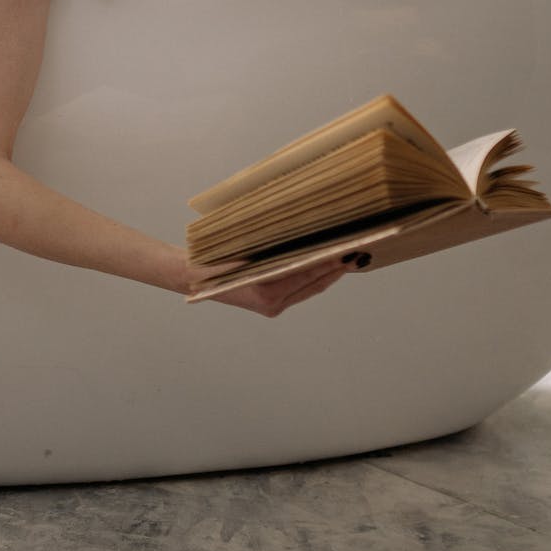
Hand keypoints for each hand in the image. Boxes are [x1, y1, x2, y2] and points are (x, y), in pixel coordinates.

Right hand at [186, 255, 351, 318]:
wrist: (191, 278)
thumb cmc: (211, 262)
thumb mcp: (236, 252)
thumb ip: (267, 252)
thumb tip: (302, 243)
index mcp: (264, 291)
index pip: (305, 273)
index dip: (328, 262)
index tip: (346, 250)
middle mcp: (272, 303)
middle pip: (314, 284)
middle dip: (337, 268)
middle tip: (359, 251)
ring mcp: (273, 306)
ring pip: (311, 289)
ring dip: (331, 274)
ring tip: (350, 258)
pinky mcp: (272, 305)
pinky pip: (302, 291)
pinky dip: (317, 279)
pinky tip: (328, 267)